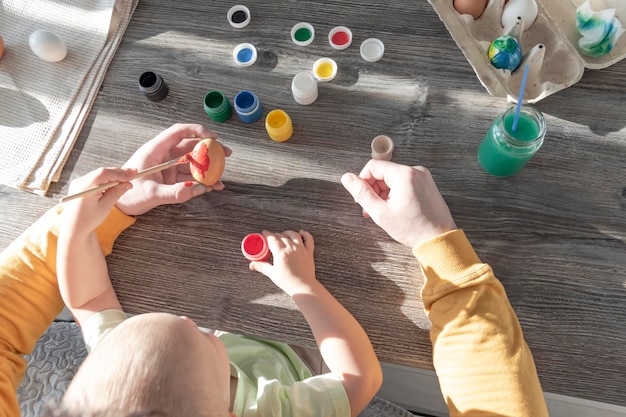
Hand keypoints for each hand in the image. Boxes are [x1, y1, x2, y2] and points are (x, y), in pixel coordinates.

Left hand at [62, 167, 136, 232]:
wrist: (74, 227)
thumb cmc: (89, 220)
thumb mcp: (105, 207)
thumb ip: (116, 193)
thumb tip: (128, 183)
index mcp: (85, 188)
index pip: (104, 174)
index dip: (120, 172)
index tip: (134, 173)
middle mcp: (79, 182)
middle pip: (102, 172)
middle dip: (119, 173)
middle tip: (134, 173)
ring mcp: (78, 182)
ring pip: (100, 174)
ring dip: (113, 175)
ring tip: (126, 178)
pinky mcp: (80, 184)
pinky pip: (96, 177)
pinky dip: (107, 178)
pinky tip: (115, 181)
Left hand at [116, 123, 232, 215]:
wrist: (119, 206)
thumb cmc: (128, 195)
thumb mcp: (151, 194)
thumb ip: (175, 192)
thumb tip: (198, 189)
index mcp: (155, 150)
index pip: (179, 132)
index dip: (197, 131)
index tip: (213, 137)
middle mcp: (163, 155)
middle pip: (190, 145)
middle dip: (210, 149)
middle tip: (226, 153)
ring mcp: (168, 166)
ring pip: (192, 162)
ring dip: (208, 168)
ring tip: (221, 177)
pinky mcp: (170, 177)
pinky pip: (189, 176)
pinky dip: (201, 181)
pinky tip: (211, 187)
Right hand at [249, 230, 316, 295]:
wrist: (303, 287)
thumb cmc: (288, 282)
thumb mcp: (272, 274)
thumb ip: (262, 267)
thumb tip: (252, 264)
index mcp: (281, 253)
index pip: (272, 239)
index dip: (267, 234)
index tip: (264, 233)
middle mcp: (291, 249)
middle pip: (282, 236)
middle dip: (275, 235)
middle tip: (271, 238)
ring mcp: (301, 249)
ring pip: (294, 235)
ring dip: (287, 233)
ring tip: (283, 235)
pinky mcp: (309, 252)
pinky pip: (308, 239)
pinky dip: (305, 234)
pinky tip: (301, 232)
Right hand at [341, 160, 456, 247]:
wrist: (438, 239)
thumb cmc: (413, 228)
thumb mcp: (381, 212)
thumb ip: (362, 193)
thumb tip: (347, 178)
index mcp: (404, 174)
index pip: (373, 166)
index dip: (363, 182)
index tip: (363, 199)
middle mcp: (415, 171)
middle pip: (383, 172)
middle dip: (374, 189)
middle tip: (371, 209)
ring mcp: (423, 177)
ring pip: (392, 178)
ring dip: (384, 193)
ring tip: (384, 211)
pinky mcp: (426, 183)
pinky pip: (404, 183)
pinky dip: (395, 193)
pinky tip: (394, 209)